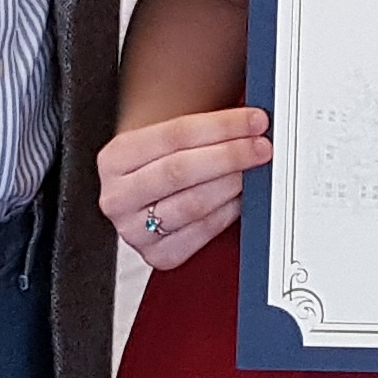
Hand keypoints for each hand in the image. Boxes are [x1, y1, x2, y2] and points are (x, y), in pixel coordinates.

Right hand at [99, 107, 271, 268]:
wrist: (143, 189)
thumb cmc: (162, 159)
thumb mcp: (166, 136)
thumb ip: (205, 129)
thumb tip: (251, 123)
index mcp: (116, 158)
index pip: (176, 134)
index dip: (221, 126)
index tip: (254, 121)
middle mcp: (119, 196)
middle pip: (181, 171)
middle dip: (230, 156)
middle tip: (261, 147)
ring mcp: (135, 230)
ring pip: (193, 205)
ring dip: (231, 185)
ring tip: (252, 170)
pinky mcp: (158, 255)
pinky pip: (201, 233)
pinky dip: (227, 212)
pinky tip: (240, 197)